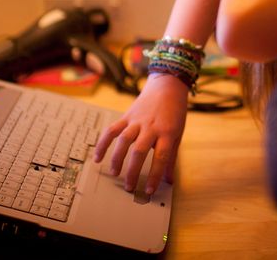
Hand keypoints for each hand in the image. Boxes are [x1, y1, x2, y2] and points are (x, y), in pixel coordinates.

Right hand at [93, 73, 188, 194]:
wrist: (167, 86)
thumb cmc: (174, 113)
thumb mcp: (178, 134)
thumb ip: (172, 158)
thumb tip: (168, 181)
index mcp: (167, 133)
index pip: (161, 157)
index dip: (154, 175)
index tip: (148, 190)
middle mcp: (151, 127)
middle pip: (139, 151)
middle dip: (132, 171)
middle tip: (128, 187)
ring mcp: (137, 121)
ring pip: (124, 141)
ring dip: (117, 158)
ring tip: (114, 173)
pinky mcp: (127, 116)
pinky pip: (112, 130)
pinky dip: (103, 143)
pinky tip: (98, 157)